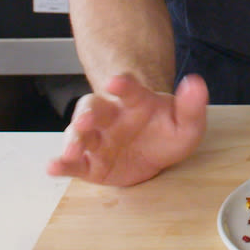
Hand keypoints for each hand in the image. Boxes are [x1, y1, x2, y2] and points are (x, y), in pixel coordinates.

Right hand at [46, 73, 208, 185]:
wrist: (153, 152)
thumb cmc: (165, 131)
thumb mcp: (187, 123)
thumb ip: (192, 105)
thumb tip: (196, 84)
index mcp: (135, 102)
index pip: (128, 89)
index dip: (122, 85)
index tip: (116, 82)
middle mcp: (111, 117)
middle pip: (94, 108)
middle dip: (88, 112)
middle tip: (85, 118)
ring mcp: (98, 139)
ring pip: (79, 134)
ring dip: (73, 139)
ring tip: (71, 149)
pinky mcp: (90, 163)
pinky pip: (73, 163)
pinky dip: (62, 164)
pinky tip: (53, 167)